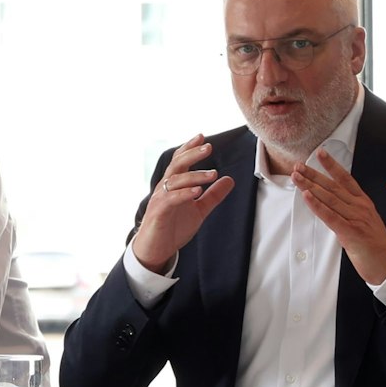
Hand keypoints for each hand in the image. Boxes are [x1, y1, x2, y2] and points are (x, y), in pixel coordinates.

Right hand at [130, 133, 237, 274]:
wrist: (156, 250)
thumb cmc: (173, 228)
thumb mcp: (199, 210)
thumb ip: (213, 195)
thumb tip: (229, 179)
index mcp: (173, 185)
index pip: (180, 161)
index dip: (189, 148)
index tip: (202, 137)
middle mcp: (165, 188)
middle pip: (177, 165)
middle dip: (192, 154)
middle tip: (209, 147)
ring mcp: (160, 199)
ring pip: (175, 180)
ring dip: (194, 175)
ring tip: (213, 174)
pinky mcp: (159, 212)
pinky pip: (171, 199)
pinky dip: (184, 194)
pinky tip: (197, 191)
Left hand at [294, 150, 385, 283]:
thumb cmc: (373, 242)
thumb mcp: (363, 220)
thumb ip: (349, 210)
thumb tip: (331, 202)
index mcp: (363, 202)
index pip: (346, 179)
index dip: (332, 165)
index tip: (320, 154)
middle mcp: (360, 207)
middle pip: (333, 187)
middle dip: (314, 175)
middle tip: (298, 165)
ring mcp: (356, 218)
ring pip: (329, 198)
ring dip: (310, 187)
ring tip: (297, 177)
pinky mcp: (350, 232)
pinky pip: (330, 216)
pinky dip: (317, 205)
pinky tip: (307, 196)